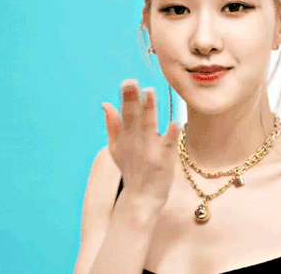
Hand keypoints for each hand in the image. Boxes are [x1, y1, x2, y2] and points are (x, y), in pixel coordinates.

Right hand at [101, 79, 179, 204]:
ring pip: (148, 127)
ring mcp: (149, 151)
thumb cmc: (131, 169)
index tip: (128, 81)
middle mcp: (135, 142)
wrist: (141, 199)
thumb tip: (105, 103)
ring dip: (149, 111)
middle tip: (132, 82)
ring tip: (150, 93)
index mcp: (124, 138)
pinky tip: (175, 122)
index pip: (124, 114)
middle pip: (133, 118)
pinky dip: (170, 135)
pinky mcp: (164, 160)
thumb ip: (112, 125)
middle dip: (132, 100)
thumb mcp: (116, 148)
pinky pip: (167, 145)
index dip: (126, 98)